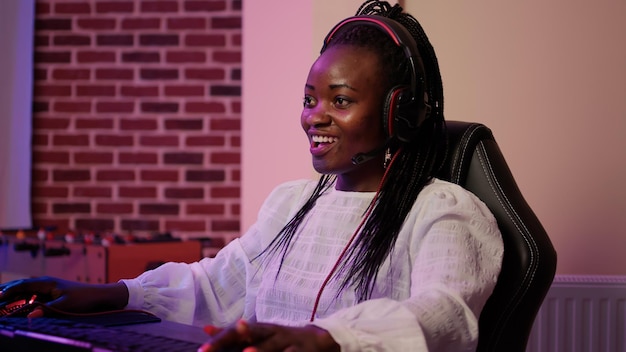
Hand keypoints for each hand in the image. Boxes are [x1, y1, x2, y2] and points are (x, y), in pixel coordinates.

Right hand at [0, 276, 127, 316]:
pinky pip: (31, 295)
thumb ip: (48, 309)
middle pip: (20, 286)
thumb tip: (30, 315)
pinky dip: (21, 298)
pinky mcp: (51, 294)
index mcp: (47, 283)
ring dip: (12, 294)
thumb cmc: (83, 299)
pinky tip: (16, 303)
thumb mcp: (66, 305)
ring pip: (25, 290)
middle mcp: (45, 283)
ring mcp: (48, 288)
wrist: (99, 296)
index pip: (22, 285)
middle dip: (6, 291)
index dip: (8, 291)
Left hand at [199, 320, 339, 351]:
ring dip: (261, 350)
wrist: (319, 339)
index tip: (202, 351)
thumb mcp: (258, 333)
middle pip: (253, 333)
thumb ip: (233, 334)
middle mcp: (272, 332)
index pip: (236, 332)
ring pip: (273, 346)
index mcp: (260, 328)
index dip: (220, 340)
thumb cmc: (281, 339)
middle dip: (236, 338)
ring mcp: (288, 342)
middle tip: (218, 347)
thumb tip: (206, 329)